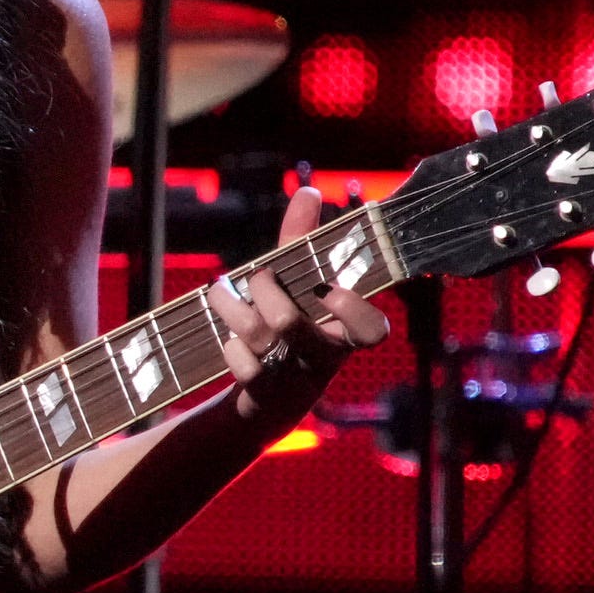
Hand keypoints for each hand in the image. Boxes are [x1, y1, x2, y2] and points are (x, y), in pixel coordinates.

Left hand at [208, 184, 390, 427]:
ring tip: (220, 290)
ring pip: (256, 335)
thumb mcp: (299, 287)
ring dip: (231, 305)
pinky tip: (227, 337)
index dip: (354, 311)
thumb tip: (307, 190)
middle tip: (257, 275)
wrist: (267, 402)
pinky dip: (228, 343)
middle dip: (263, 290)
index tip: (328, 289)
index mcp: (344, 333)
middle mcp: (322, 358)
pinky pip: (240, 363)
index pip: (372, 332)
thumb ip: (303, 242)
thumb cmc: (290, 331)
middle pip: (290, 323)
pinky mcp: (262, 395)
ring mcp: (291, 379)